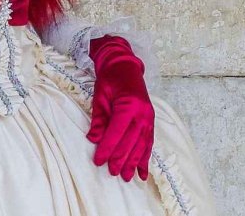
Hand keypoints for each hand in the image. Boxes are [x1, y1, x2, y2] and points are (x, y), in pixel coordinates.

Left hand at [85, 34, 153, 181]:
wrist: (125, 66)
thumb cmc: (110, 79)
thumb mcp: (100, 95)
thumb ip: (99, 119)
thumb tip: (93, 139)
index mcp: (129, 104)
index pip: (117, 132)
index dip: (107, 148)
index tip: (99, 161)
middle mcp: (142, 113)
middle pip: (131, 142)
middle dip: (120, 159)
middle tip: (111, 172)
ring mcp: (149, 118)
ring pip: (141, 145)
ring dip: (134, 162)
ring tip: (126, 177)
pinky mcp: (151, 121)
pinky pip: (148, 143)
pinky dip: (145, 158)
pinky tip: (142, 172)